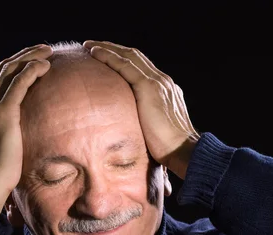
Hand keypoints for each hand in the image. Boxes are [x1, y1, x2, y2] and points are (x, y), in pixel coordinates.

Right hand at [0, 44, 52, 218]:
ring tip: (47, 52)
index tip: (32, 61)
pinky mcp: (2, 114)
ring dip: (30, 57)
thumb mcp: (1, 147)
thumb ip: (8, 134)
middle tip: (43, 49)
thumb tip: (24, 136)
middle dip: (24, 55)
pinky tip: (44, 66)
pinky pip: (18, 84)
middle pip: (3, 69)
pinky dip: (31, 71)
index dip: (15, 67)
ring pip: (10, 71)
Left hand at [83, 40, 198, 179]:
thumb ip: (146, 125)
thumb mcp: (157, 132)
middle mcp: (162, 81)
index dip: (124, 60)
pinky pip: (124, 66)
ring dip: (107, 48)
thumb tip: (132, 136)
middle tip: (94, 47)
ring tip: (89, 46)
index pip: (142, 68)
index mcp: (166, 90)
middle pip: (135, 57)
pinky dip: (108, 57)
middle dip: (114, 49)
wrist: (183, 150)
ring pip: (128, 56)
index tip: (107, 58)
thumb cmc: (170, 150)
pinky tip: (94, 53)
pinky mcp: (148, 87)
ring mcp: (157, 81)